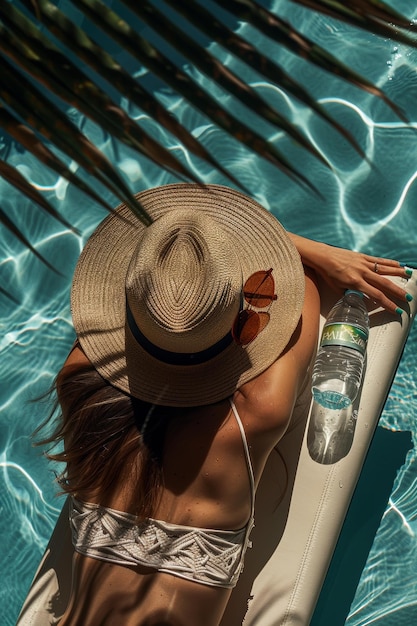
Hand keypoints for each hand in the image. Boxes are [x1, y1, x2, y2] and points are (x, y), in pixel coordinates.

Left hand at [289, 234, 412, 314]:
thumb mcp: (337, 288)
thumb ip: (351, 294)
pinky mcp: (363, 256)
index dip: (388, 304)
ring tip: (410, 276)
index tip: (397, 310)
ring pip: (385, 269)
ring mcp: (363, 263)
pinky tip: (399, 264)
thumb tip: (362, 300)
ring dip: (399, 273)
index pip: (376, 295)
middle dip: (398, 292)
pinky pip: (379, 260)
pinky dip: (390, 262)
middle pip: (384, 283)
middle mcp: (362, 272)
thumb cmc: (328, 274)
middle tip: (409, 298)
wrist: (322, 256)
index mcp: (355, 282)